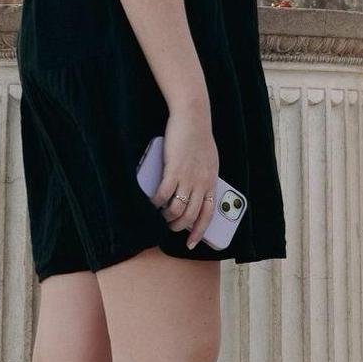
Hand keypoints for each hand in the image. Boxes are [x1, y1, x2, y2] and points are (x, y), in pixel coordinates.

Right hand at [152, 105, 220, 248]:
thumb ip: (205, 177)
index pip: (208, 214)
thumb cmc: (200, 137)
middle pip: (190, 216)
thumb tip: (198, 190)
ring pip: (176, 209)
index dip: (199, 231)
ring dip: (166, 217)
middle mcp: (202, 183)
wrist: (193, 118)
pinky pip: (163, 195)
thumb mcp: (210, 161)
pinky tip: (150, 203)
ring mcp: (188, 178)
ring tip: (159, 216)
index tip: (192, 243)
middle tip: (169, 228)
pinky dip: (156, 203)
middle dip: (178, 227)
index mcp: (212, 181)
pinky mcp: (174, 170)